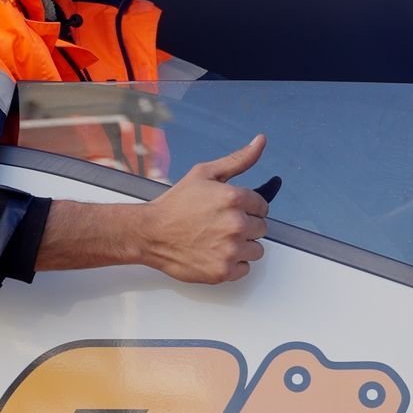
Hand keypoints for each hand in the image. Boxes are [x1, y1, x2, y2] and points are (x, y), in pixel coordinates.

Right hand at [138, 135, 269, 282]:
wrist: (150, 233)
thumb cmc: (174, 205)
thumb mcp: (204, 173)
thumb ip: (238, 159)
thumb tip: (260, 141)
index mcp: (234, 198)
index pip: (262, 206)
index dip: (247, 208)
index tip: (231, 210)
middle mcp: (236, 225)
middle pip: (261, 228)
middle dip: (244, 225)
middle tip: (220, 224)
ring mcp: (231, 250)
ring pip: (256, 250)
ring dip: (242, 246)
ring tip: (218, 239)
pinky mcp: (224, 271)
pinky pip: (245, 268)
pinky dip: (233, 264)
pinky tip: (216, 253)